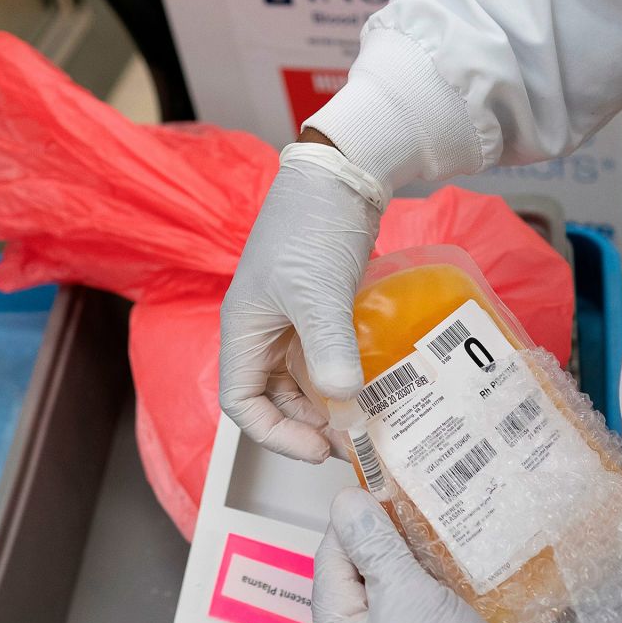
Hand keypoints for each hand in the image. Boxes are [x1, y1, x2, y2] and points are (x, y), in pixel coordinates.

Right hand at [219, 137, 381, 460]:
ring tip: (371, 419)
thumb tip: (343, 399)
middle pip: (276, 399)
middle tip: (357, 440)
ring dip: (333, 404)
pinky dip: (349, 377)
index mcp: (244, 330)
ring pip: (305, 382)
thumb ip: (328, 348)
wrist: (342, 175)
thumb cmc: (312, 226)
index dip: (275, 434)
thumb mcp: (317, 292)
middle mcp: (263, 332)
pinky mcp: (323, 311)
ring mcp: (293, 322)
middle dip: (312, 425)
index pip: (241, 403)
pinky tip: (380, 386)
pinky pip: (329, 358)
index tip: (319, 448)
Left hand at [312, 488, 532, 622]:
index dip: (355, 520)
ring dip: (413, 560)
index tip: (383, 487)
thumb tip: (345, 503)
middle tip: (416, 503)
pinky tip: (454, 564)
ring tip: (438, 527)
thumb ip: (373, 546)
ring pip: (393, 591)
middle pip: (361, 575)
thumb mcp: (405, 595)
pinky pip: (418, 609)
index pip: (330, 560)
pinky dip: (432, 584)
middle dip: (387, 538)